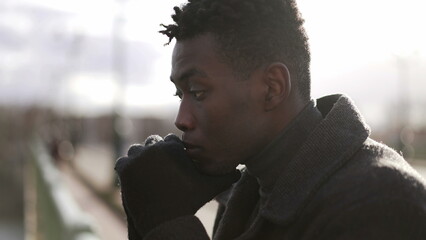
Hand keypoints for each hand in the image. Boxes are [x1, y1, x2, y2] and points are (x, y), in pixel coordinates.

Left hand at [115, 134, 239, 236]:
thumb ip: (226, 175)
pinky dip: (127, 168)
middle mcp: (155, 147)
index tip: (172, 161)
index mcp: (174, 147)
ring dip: (140, 157)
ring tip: (146, 170)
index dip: (172, 150)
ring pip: (136, 150)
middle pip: (153, 142)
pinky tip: (135, 176)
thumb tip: (240, 170)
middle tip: (159, 166)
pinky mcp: (125, 169)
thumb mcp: (211, 186)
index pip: (171, 141)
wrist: (167, 219)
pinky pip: (123, 162)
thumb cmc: (191, 201)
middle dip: (156, 152)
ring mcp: (138, 157)